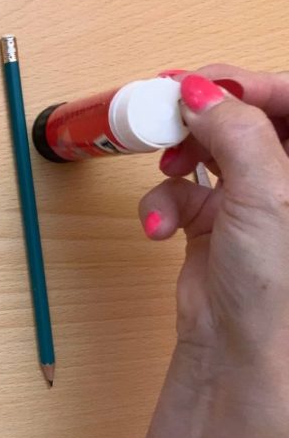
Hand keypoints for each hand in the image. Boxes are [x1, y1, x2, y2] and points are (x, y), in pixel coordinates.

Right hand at [136, 66, 288, 437]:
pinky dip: (162, 203)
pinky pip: (183, 192)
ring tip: (166, 165)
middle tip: (171, 111)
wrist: (240, 354)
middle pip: (248, 119)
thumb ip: (234, 129)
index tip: (205, 83)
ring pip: (209, 150)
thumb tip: (198, 89)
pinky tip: (159, 224)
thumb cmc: (277, 287)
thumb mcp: (264, 192)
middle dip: (206, 117)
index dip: (250, 85)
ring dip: (179, 157)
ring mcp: (254, 201)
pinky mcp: (216, 223)